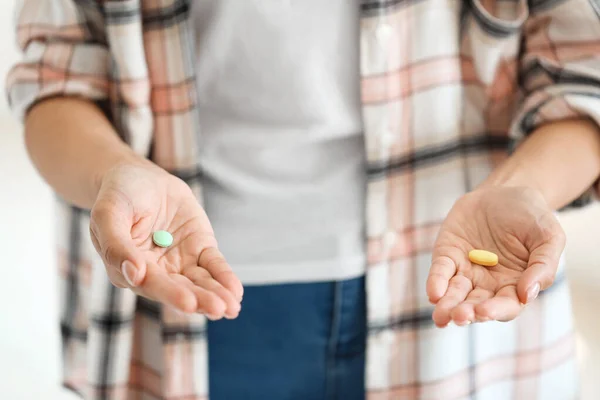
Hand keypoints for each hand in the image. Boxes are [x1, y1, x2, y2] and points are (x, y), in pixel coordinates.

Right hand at [89, 163, 242, 318]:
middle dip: (200, 300)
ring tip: (232, 308)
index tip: (189, 303)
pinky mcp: (199, 248)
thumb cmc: (118, 195)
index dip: (171, 294)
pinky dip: (224, 277)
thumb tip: (135, 275)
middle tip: (218, 309)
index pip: (152, 285)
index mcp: (128, 269)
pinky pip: (213, 264)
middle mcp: (156, 271)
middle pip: (180, 288)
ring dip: (216, 294)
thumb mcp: (108, 214)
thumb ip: (116, 245)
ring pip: (199, 282)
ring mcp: (179, 261)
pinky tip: (235, 291)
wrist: (139, 176)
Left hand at [427, 186, 564, 326]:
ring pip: (455, 293)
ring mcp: (466, 270)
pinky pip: (441, 271)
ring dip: (447, 305)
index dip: (495, 310)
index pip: (505, 306)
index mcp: (515, 285)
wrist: (506, 191)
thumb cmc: (532, 218)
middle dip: (467, 313)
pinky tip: (433, 293)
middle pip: (476, 305)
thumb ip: (543, 266)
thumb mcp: (549, 237)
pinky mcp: (448, 254)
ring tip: (441, 316)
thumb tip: (527, 295)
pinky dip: (436, 282)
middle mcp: (488, 283)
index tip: (484, 311)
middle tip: (459, 316)